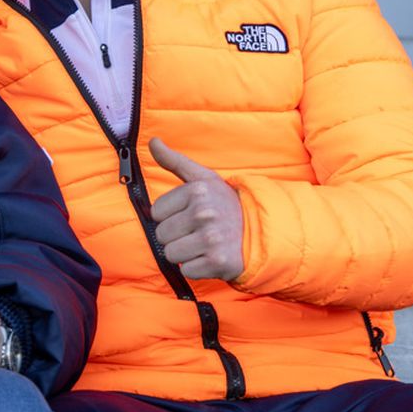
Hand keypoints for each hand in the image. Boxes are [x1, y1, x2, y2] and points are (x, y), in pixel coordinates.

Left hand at [148, 137, 244, 279]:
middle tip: (197, 232)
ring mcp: (211, 238)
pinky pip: (186, 270)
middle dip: (176, 236)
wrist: (259, 232)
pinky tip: (210, 257)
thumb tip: (153, 141)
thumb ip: (174, 161)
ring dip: (185, 253)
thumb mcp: (203, 178)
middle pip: (162, 235)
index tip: (189, 215)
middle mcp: (204, 213)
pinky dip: (197, 268)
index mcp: (197, 190)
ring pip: (171, 254)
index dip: (170, 216)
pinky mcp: (217, 261)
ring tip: (202, 245)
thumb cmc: (224, 205)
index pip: (156, 212)